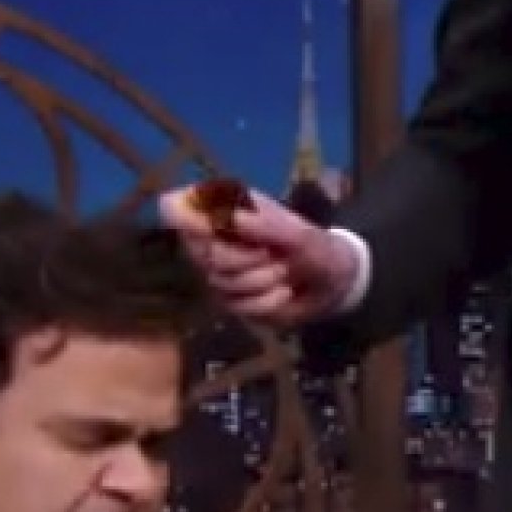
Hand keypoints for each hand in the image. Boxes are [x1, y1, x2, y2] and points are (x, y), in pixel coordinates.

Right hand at [157, 182, 359, 325]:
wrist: (333, 286)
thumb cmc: (316, 248)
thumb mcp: (298, 234)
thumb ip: (263, 225)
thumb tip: (224, 216)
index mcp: (228, 208)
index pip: (179, 206)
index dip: (184, 218)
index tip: (208, 229)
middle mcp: (215, 237)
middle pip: (202, 252)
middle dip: (243, 260)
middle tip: (271, 256)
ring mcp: (218, 270)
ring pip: (219, 281)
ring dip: (261, 281)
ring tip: (283, 273)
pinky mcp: (227, 299)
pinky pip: (235, 305)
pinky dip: (265, 302)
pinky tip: (281, 293)